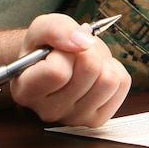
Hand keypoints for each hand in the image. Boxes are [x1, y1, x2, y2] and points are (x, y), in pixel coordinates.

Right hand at [9, 14, 130, 126]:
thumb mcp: (42, 28)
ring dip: (103, 62)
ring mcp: (73, 118)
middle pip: (90, 71)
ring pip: (109, 80)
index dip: (66, 51)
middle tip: (76, 52)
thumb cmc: (44, 47)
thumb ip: (56, 29)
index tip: (59, 48)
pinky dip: (115, 70)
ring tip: (86, 63)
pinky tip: (97, 73)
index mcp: (26, 91)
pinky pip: (122, 85)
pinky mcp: (96, 119)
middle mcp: (47, 111)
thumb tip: (84, 41)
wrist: (53, 62)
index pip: (57, 72)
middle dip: (88, 51)